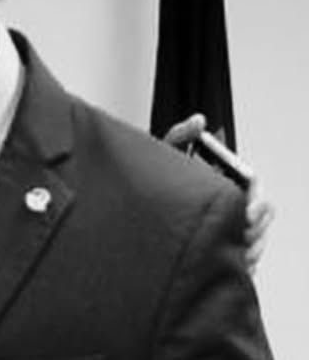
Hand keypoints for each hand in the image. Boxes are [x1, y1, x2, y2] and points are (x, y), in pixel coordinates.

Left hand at [162, 113, 273, 273]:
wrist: (128, 207)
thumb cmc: (151, 180)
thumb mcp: (162, 155)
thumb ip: (180, 135)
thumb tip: (199, 120)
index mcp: (222, 178)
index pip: (253, 186)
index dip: (256, 200)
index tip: (246, 214)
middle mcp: (228, 202)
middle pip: (261, 215)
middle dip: (259, 228)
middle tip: (244, 238)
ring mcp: (224, 224)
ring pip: (255, 239)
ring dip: (254, 248)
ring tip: (242, 256)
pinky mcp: (217, 246)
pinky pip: (240, 259)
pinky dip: (242, 265)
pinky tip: (233, 268)